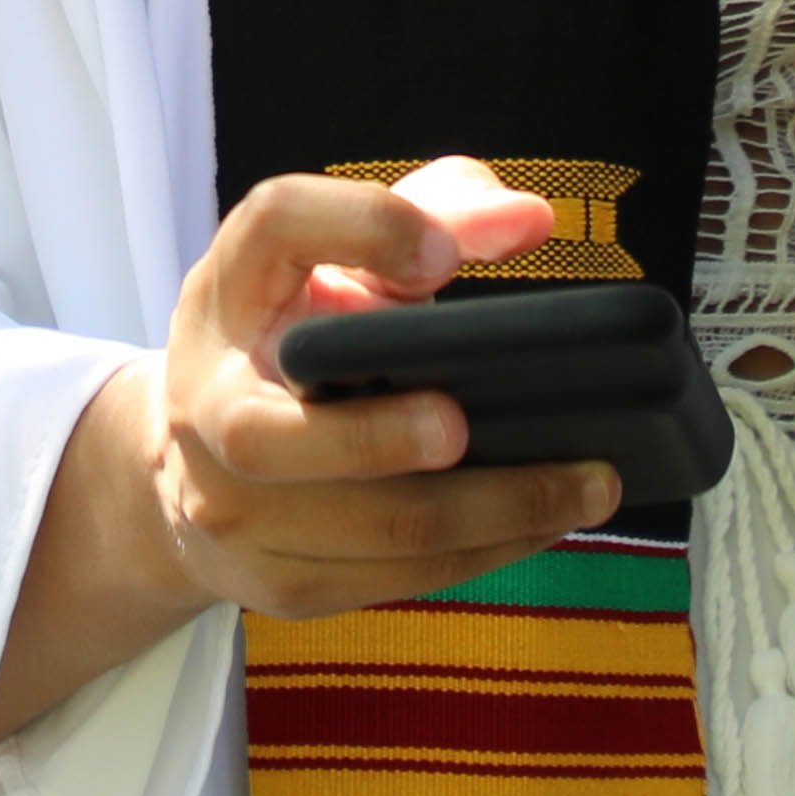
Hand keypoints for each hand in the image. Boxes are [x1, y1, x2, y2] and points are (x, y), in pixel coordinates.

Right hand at [0, 162, 615, 738]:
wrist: (202, 465)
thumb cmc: (304, 333)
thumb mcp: (349, 257)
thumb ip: (440, 213)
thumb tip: (531, 222)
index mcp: (228, 291)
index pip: (276, 226)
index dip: (360, 231)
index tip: (442, 258)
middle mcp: (206, 403)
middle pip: (270, 437)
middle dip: (374, 438)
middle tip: (465, 423)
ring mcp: (232, 508)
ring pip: (365, 525)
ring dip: (491, 511)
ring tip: (591, 485)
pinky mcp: (278, 582)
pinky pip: (394, 576)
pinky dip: (484, 551)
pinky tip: (549, 523)